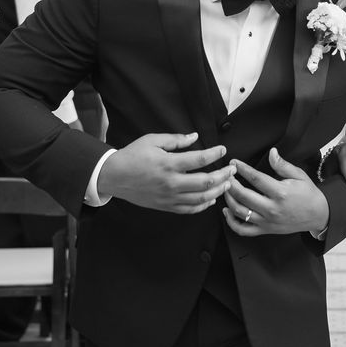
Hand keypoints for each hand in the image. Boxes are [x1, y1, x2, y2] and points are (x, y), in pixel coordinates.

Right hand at [99, 132, 233, 213]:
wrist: (113, 176)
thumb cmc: (132, 156)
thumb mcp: (152, 140)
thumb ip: (176, 140)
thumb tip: (195, 137)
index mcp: (168, 164)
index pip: (200, 159)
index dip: (215, 154)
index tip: (223, 150)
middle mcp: (171, 183)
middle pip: (206, 182)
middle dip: (224, 175)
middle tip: (232, 169)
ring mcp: (169, 197)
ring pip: (201, 198)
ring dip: (218, 191)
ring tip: (227, 184)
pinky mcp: (166, 206)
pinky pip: (189, 209)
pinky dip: (203, 205)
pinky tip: (211, 199)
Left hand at [222, 148, 329, 236]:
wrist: (318, 215)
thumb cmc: (308, 194)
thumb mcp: (299, 175)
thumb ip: (283, 165)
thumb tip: (271, 152)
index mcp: (280, 192)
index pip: (256, 178)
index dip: (242, 169)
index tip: (234, 162)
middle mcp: (271, 208)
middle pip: (243, 195)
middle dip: (230, 183)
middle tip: (226, 174)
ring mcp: (267, 221)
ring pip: (240, 212)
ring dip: (228, 199)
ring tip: (225, 189)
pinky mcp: (265, 230)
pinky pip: (243, 230)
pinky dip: (231, 222)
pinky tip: (227, 211)